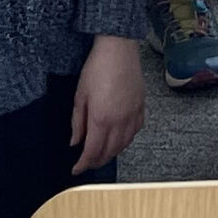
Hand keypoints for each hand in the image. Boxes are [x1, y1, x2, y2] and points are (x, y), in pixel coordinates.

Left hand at [69, 36, 145, 173]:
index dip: (83, 164)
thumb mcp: (80, 95)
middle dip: (97, 160)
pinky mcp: (141, 106)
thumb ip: (77, 122)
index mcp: (101, 119)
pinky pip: (136, 130)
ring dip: (112, 152)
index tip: (76, 169)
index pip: (92, 151)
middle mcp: (120, 120)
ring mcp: (133, 114)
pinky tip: (120, 138)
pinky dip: (127, 139)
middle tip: (87, 163)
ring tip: (102, 153)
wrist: (118, 48)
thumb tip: (75, 142)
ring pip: (124, 144)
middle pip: (110, 151)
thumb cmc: (97, 67)